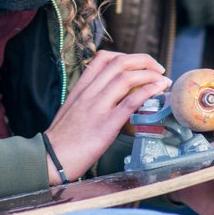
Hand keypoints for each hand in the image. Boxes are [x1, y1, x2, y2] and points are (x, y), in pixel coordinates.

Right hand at [43, 51, 169, 182]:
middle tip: (158, 68)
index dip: (126, 56)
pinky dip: (148, 91)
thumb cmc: (61, 140)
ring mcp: (97, 107)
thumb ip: (87, 100)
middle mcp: (89, 93)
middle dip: (144, 61)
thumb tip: (108, 99)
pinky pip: (130, 102)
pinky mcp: (106, 125)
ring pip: (126, 78)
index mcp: (81, 88)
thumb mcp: (72, 110)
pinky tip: (158, 90)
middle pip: (119, 63)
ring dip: (150, 74)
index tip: (140, 63)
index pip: (103, 58)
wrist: (50, 158)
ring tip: (163, 78)